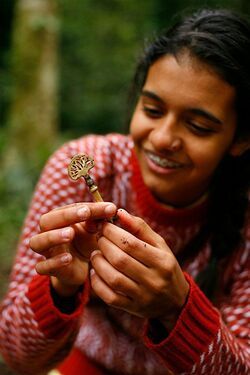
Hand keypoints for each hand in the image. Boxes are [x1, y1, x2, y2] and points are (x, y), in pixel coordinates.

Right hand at [29, 202, 116, 295]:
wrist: (82, 268)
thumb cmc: (87, 242)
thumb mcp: (96, 230)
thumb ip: (100, 219)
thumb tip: (110, 209)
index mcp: (59, 219)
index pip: (68, 208)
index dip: (86, 207)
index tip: (107, 208)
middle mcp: (48, 233)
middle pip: (46, 221)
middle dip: (66, 216)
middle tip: (85, 213)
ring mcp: (47, 251)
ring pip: (37, 242)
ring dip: (52, 236)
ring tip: (70, 234)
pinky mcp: (48, 269)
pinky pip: (42, 266)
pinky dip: (54, 262)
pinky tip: (68, 259)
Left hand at [90, 209, 188, 328]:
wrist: (176, 301)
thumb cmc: (164, 265)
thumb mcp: (159, 244)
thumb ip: (140, 227)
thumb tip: (120, 212)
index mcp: (162, 261)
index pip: (131, 243)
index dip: (112, 232)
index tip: (104, 225)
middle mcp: (154, 280)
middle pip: (120, 260)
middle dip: (104, 245)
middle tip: (99, 238)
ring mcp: (143, 297)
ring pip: (113, 279)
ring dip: (98, 263)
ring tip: (96, 253)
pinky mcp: (133, 308)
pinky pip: (110, 297)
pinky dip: (98, 283)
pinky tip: (95, 272)